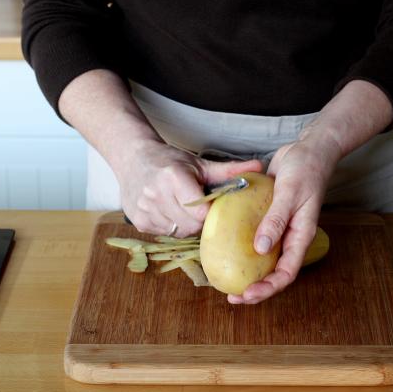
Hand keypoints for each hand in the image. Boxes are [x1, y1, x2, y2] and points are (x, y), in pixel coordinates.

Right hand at [117, 139, 261, 236]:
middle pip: (190, 225)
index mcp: (173, 177)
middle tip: (200, 209)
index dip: (210, 212)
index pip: (200, 211)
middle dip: (200, 221)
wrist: (133, 158)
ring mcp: (144, 209)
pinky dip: (172, 227)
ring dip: (186, 225)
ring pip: (178, 232)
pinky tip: (170, 212)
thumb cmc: (170, 161)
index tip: (212, 206)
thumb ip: (229, 170)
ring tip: (184, 208)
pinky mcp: (138, 221)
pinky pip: (164, 233)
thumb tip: (259, 167)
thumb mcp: (199, 163)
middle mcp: (156, 194)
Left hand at [227, 134, 340, 303]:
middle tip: (233, 297)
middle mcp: (290, 237)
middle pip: (275, 272)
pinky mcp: (269, 218)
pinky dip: (243, 249)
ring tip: (227, 281)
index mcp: (301, 236)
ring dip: (249, 273)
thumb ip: (276, 220)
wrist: (307, 150)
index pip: (287, 272)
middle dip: (256, 289)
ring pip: (265, 260)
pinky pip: (256, 239)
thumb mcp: (289, 193)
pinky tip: (226, 251)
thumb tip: (260, 249)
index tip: (248, 294)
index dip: (268, 288)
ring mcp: (280, 229)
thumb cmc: (305, 169)